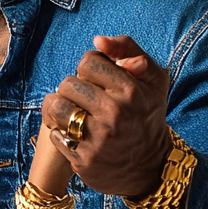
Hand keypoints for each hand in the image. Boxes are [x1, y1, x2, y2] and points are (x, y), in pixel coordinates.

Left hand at [41, 35, 170, 196]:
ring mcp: (97, 138)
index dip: (90, 69)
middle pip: (68, 83)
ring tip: (71, 113)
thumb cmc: (147, 117)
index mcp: (131, 91)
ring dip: (59, 108)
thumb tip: (98, 40)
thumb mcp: (153, 81)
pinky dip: (60, 132)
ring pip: (55, 107)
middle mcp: (114, 113)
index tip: (97, 81)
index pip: (88, 62)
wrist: (150, 168)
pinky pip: (54, 134)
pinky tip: (74, 135)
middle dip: (74, 89)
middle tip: (85, 100)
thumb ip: (129, 51)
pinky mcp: (83, 159)